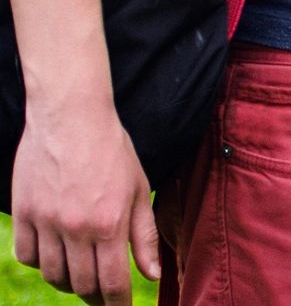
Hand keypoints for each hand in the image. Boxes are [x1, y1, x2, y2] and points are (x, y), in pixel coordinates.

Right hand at [10, 98, 158, 305]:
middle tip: (104, 296)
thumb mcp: (140, 189)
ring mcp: (46, 222)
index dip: (118, 303)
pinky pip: (26, 256)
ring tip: (81, 273)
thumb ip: (145, 235)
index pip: (113, 282)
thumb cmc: (112, 151)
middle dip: (96, 297)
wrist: (71, 118)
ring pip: (53, 275)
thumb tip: (152, 274)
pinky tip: (55, 254)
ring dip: (68, 281)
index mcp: (110, 223)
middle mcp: (76, 227)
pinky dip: (41, 263)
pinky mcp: (23, 214)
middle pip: (81, 285)